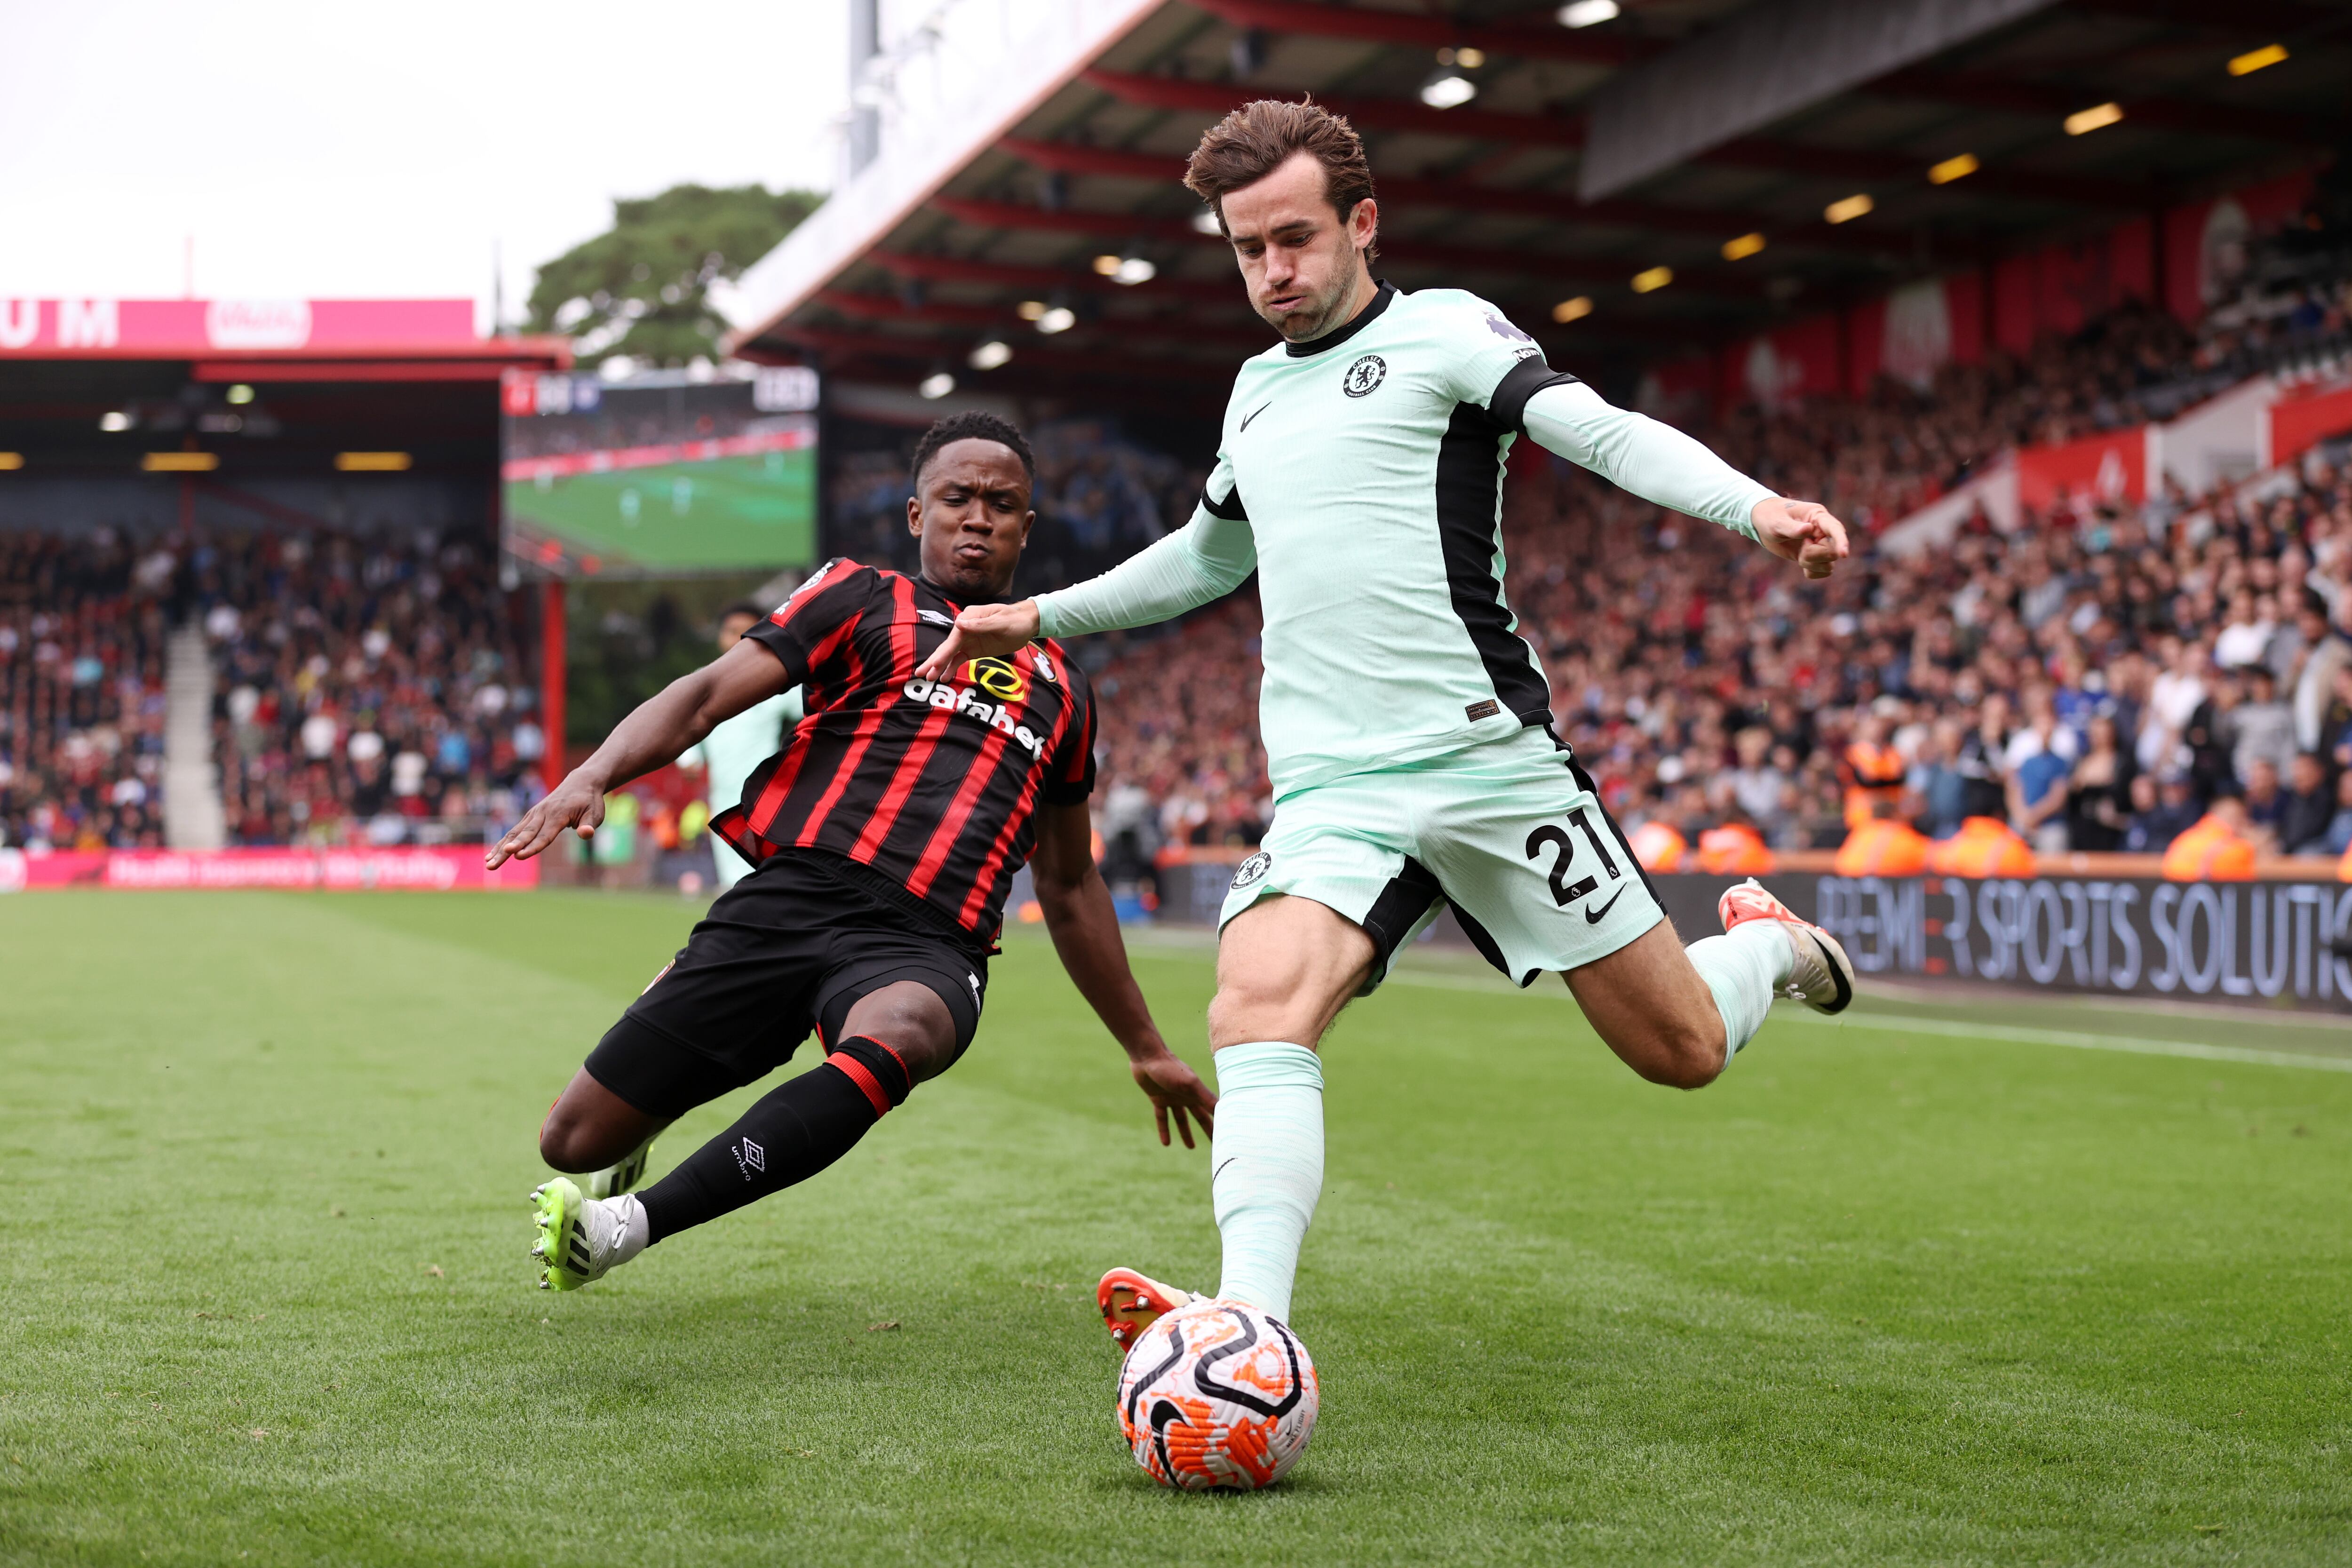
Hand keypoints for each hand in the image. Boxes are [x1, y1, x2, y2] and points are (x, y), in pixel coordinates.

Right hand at [485, 769, 607, 868]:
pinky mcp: (530, 816)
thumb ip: (589, 825)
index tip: (519, 856)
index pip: (544, 835)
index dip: (532, 846)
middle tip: (495, 863)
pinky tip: (491, 856)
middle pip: (524, 835)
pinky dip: (502, 843)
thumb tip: (587, 834)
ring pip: (514, 833)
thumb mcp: (596, 813)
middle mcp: (542, 814)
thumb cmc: (589, 801)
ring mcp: (534, 814)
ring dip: (500, 849)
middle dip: (509, 850)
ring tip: (488, 864)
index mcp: (558, 815)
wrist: (580, 782)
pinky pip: (514, 831)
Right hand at [913, 599, 1041, 681]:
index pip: (954, 637)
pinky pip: (960, 659)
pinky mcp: (974, 649)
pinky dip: (951, 667)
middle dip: (934, 660)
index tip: (936, 664)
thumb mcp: (1001, 622)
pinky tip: (944, 677)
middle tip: (921, 673)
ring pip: (951, 654)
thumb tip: (959, 623)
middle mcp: (965, 628)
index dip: (945, 652)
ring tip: (928, 678)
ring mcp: (968, 639)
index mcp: (970, 617)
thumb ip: (981, 625)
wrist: (1027, 623)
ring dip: (940, 666)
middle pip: (947, 646)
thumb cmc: (1015, 620)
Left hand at [1129, 1046, 1215, 1147]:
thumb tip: (1223, 1110)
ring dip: (1186, 1133)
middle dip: (1207, 1130)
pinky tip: (1166, 1143)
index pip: (1212, 1111)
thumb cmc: (1170, 1067)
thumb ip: (1206, 1097)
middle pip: (1199, 1117)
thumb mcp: (1190, 1084)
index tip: (1229, 1135)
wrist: (1147, 1056)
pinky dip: (1164, 1130)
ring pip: (1181, 1119)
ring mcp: (1172, 1098)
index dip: (1220, 1123)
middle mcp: (1186, 1096)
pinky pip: (1162, 1118)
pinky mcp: (1158, 1099)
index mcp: (1197, 1093)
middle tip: (1214, 1145)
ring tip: (1191, 1148)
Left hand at [1752, 497, 1849, 579]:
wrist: (1763, 523)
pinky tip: (1801, 562)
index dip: (1841, 541)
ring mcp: (1820, 544)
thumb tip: (1808, 529)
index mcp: (1817, 516)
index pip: (1835, 529)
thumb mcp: (1776, 522)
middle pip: (1832, 552)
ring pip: (1829, 564)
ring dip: (1811, 563)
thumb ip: (1792, 528)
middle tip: (1801, 546)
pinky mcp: (1814, 556)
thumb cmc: (1770, 517)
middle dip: (1813, 555)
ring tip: (1799, 552)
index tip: (1843, 554)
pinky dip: (1812, 571)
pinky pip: (1824, 571)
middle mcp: (1823, 531)